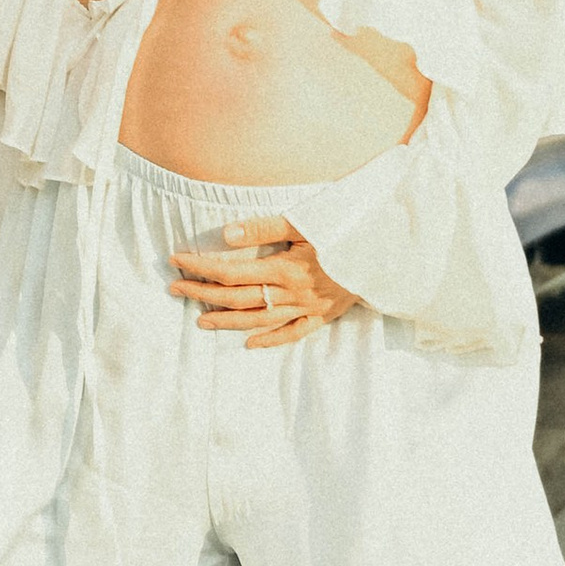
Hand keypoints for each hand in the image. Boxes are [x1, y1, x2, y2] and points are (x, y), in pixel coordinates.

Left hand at [168, 216, 361, 349]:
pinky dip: (271, 340)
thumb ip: (263, 228)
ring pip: (259, 320)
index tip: (176, 261)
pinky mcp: (324, 316)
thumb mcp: (305, 222)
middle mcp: (293, 293)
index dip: (201, 267)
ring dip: (228, 321)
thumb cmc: (347, 230)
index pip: (231, 271)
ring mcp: (308, 308)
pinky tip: (250, 343)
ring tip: (201, 321)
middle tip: (175, 290)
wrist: (389, 253)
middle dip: (203, 294)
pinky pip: (293, 333)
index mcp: (285, 268)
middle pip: (238, 298)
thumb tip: (225, 234)